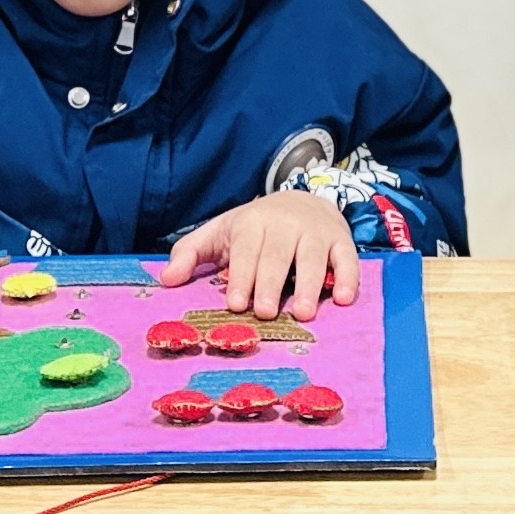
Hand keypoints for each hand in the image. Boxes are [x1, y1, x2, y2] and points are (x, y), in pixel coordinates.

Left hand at [159, 187, 359, 318]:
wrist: (302, 199)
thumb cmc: (254, 228)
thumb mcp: (219, 233)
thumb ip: (190, 254)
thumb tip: (165, 279)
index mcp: (252, 223)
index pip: (246, 250)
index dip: (240, 276)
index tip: (234, 303)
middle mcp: (286, 224)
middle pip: (278, 255)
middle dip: (271, 283)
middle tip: (265, 313)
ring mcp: (316, 232)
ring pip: (313, 258)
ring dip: (310, 286)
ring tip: (303, 314)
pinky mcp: (341, 240)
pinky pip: (347, 259)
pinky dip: (348, 278)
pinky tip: (345, 299)